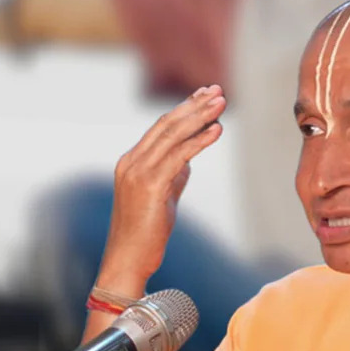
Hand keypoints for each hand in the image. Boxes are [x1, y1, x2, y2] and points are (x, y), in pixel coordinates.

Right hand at [99, 86, 227, 291]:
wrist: (128, 260)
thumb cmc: (146, 233)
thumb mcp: (162, 197)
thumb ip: (173, 175)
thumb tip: (189, 160)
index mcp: (132, 162)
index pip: (160, 128)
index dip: (184, 109)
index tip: (204, 95)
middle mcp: (131, 162)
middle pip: (166, 125)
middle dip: (194, 105)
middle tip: (217, 91)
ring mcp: (137, 172)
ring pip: (172, 135)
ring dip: (199, 116)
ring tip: (221, 103)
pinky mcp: (149, 186)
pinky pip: (178, 157)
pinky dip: (199, 141)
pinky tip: (217, 130)